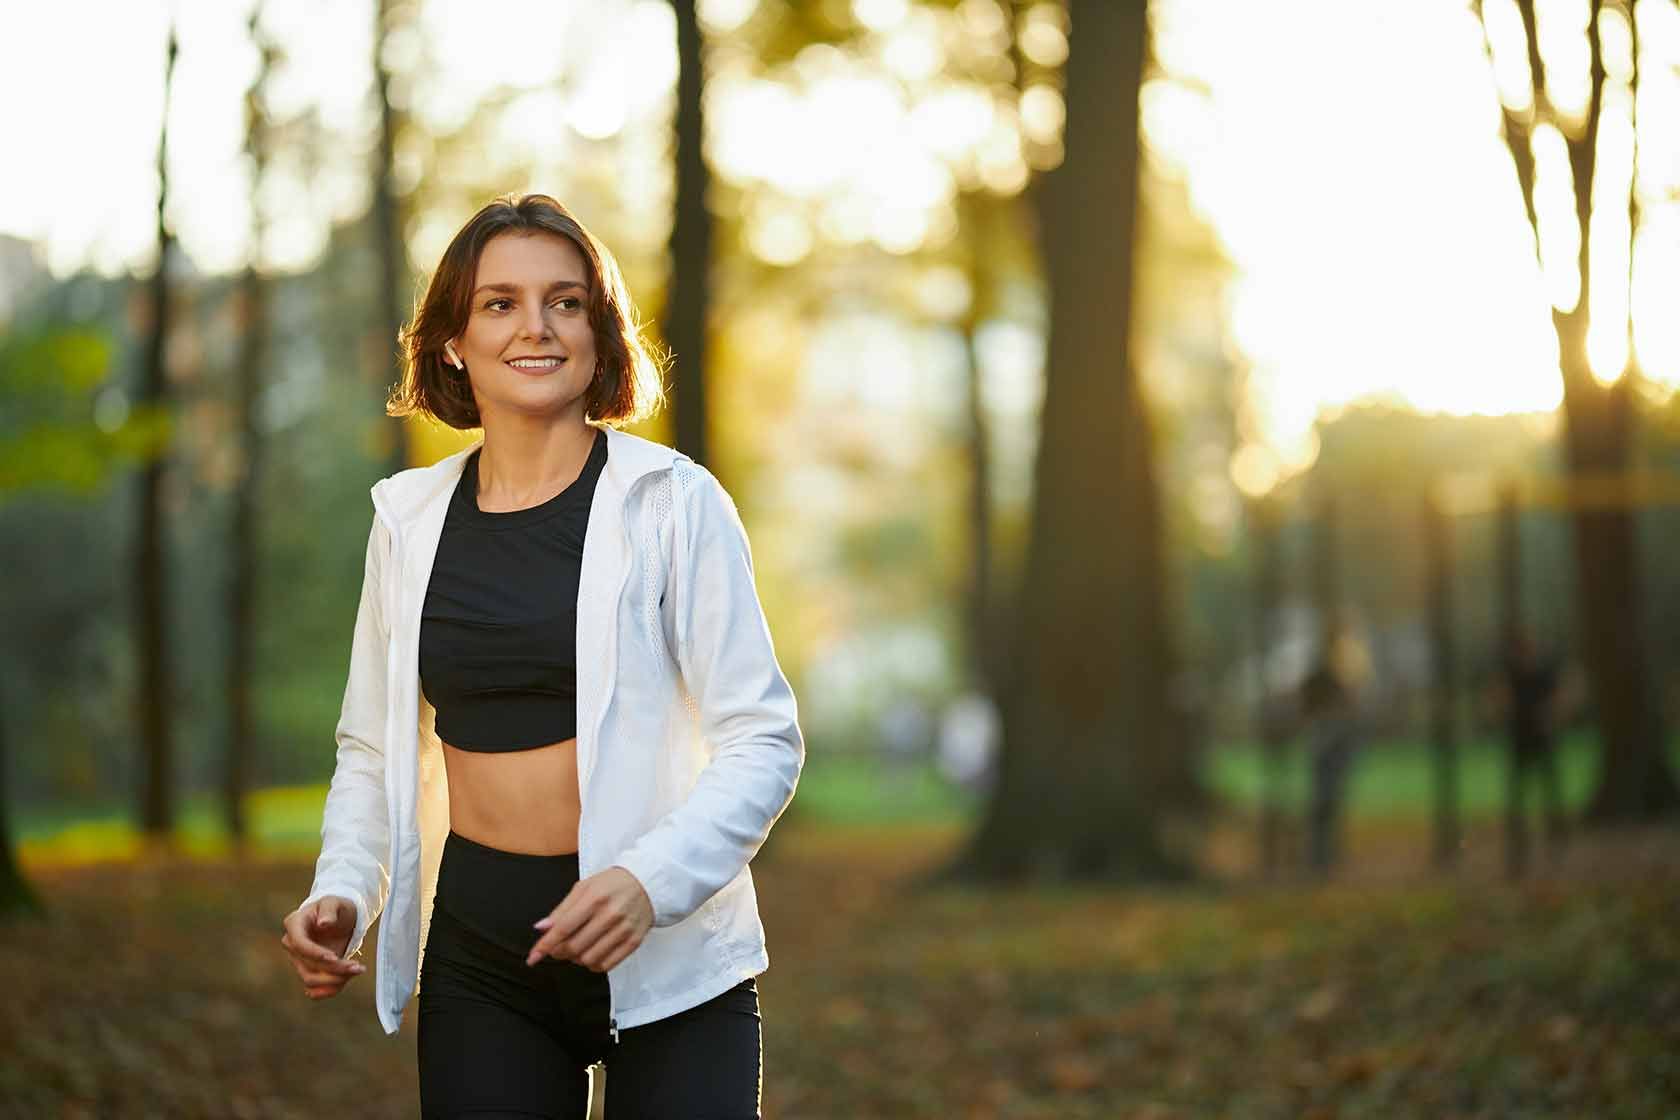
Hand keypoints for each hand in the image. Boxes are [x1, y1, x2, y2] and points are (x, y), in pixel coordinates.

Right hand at [281, 896, 366, 999]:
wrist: (340, 918)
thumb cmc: (336, 906)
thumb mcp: (335, 902)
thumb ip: (329, 911)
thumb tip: (323, 923)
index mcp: (294, 924)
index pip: (300, 944)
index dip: (316, 953)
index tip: (335, 957)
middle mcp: (292, 944)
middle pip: (308, 966)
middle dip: (334, 969)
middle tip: (358, 967)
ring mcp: (299, 960)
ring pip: (311, 980)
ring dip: (335, 981)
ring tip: (358, 970)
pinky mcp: (309, 971)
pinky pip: (314, 989)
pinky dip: (330, 989)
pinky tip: (346, 981)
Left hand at [526, 866, 652, 971]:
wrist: (649, 883)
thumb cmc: (612, 884)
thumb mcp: (584, 887)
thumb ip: (562, 909)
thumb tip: (541, 928)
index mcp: (595, 898)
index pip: (563, 928)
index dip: (545, 945)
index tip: (533, 957)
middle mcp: (610, 915)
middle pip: (574, 947)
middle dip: (559, 952)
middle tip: (557, 947)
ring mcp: (624, 930)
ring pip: (589, 959)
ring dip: (576, 959)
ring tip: (577, 948)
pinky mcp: (634, 942)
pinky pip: (606, 965)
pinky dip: (593, 964)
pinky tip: (592, 953)